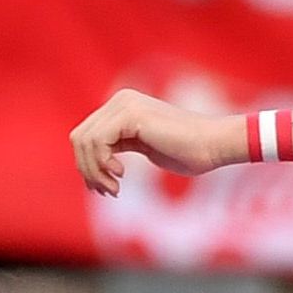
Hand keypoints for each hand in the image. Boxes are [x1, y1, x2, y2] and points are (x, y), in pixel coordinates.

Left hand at [71, 90, 242, 195]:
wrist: (214, 145)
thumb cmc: (189, 152)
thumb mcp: (147, 147)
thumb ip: (121, 147)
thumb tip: (94, 166)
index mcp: (122, 107)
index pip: (85, 137)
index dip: (88, 166)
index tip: (108, 188)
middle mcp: (120, 101)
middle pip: (79, 139)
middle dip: (88, 170)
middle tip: (108, 191)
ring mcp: (124, 105)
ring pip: (84, 141)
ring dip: (95, 172)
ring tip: (115, 188)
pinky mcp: (130, 115)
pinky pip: (97, 141)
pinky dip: (102, 164)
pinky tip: (121, 175)